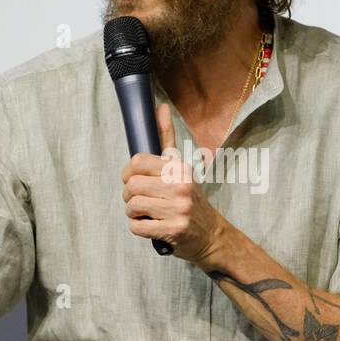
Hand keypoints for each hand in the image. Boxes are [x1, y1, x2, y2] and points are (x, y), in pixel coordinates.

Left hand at [120, 103, 227, 268]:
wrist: (211, 234)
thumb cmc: (189, 199)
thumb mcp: (181, 168)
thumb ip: (167, 138)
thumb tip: (160, 107)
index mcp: (179, 168)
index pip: (137, 162)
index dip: (128, 173)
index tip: (133, 180)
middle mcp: (181, 186)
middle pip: (132, 186)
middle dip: (129, 196)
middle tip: (141, 201)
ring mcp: (179, 209)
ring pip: (133, 206)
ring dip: (133, 213)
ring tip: (146, 214)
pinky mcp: (174, 230)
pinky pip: (138, 227)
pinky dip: (139, 228)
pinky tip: (151, 226)